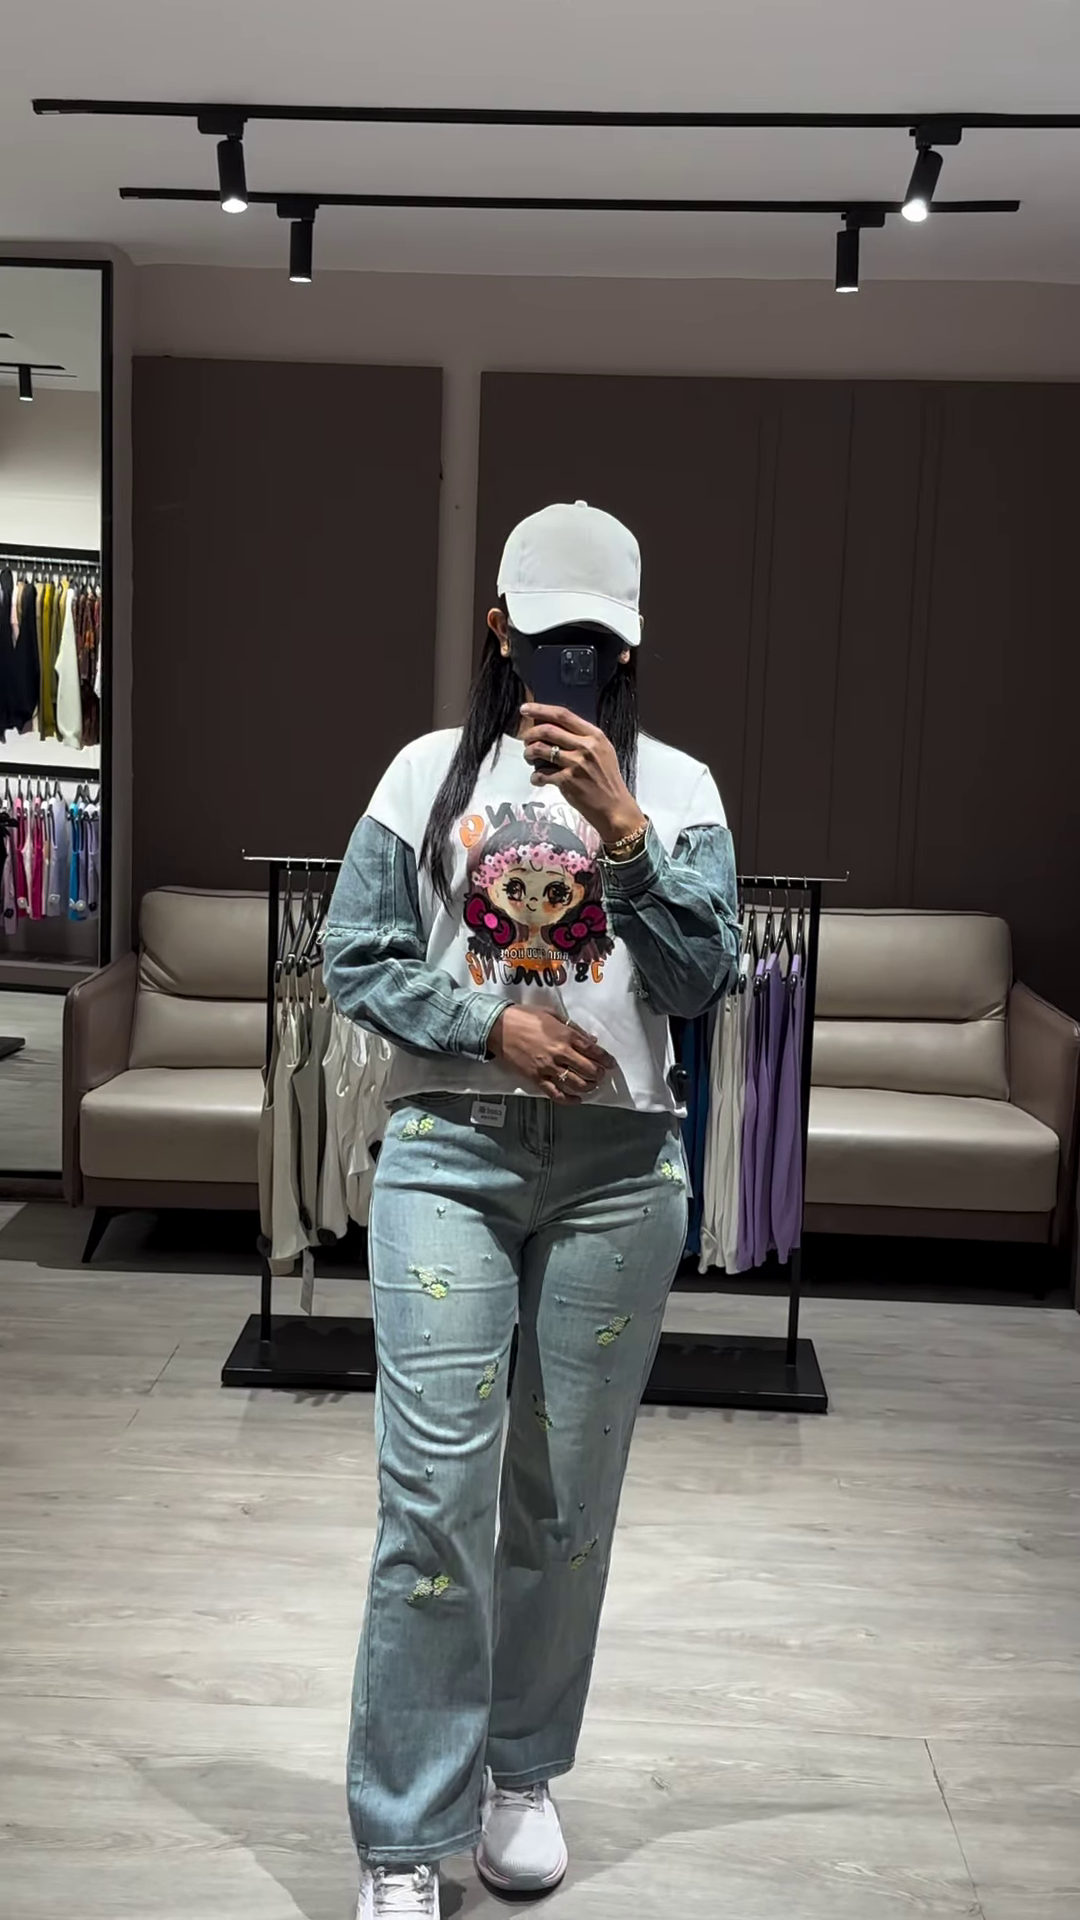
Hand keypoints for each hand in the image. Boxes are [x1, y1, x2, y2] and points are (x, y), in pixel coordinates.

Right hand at [489, 1006, 612, 1103]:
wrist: (499, 1027)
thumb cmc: (526, 1016)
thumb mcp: (552, 1014)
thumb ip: (573, 1028)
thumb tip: (591, 1040)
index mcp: (566, 1035)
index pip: (593, 1051)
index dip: (606, 1059)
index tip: (611, 1063)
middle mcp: (560, 1053)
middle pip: (588, 1069)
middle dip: (599, 1074)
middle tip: (601, 1075)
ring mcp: (548, 1068)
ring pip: (576, 1083)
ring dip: (588, 1087)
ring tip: (591, 1085)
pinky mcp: (537, 1078)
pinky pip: (556, 1094)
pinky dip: (569, 1100)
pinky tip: (577, 1100)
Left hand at [521, 704, 645, 846]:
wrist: (615, 807)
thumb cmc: (607, 780)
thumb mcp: (602, 752)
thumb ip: (582, 739)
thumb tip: (553, 728)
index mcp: (595, 736)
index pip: (563, 715)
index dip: (540, 710)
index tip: (525, 710)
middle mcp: (586, 747)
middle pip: (547, 730)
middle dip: (530, 734)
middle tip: (525, 740)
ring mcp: (576, 764)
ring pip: (540, 749)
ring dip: (528, 753)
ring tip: (529, 758)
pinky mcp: (567, 781)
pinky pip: (541, 773)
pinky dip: (535, 776)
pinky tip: (538, 779)